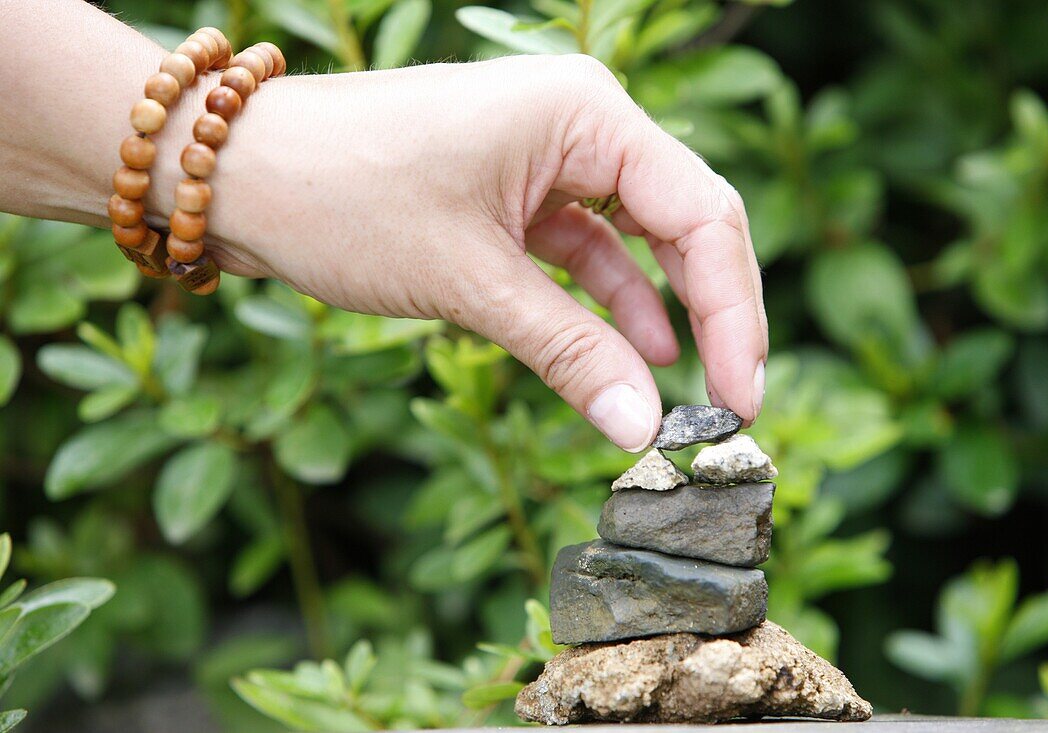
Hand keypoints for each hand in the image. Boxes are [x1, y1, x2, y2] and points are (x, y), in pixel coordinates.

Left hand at [193, 54, 767, 450]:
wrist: (236, 175)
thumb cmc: (343, 195)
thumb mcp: (470, 282)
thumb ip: (568, 352)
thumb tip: (643, 431)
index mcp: (587, 114)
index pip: (703, 216)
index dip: (734, 313)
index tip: (741, 398)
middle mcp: (580, 123)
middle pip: (684, 225)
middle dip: (710, 315)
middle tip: (728, 406)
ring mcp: (548, 156)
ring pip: (638, 241)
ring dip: (661, 315)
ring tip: (685, 398)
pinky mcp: (514, 192)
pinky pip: (585, 250)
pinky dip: (607, 303)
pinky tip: (631, 357)